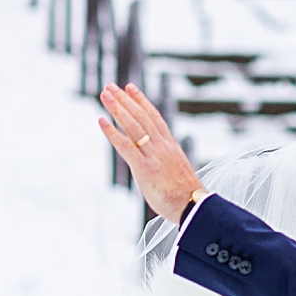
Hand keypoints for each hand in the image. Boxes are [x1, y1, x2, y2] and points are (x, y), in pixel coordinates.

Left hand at [99, 84, 204, 221]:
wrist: (195, 208)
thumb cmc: (188, 198)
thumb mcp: (178, 174)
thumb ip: (166, 165)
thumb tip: (159, 168)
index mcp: (171, 147)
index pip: (154, 117)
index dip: (141, 101)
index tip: (130, 88)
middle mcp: (162, 146)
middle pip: (141, 117)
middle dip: (125, 100)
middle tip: (110, 86)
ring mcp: (154, 156)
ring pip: (133, 126)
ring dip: (117, 108)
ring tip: (104, 94)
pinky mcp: (145, 168)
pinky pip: (126, 146)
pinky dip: (112, 132)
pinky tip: (101, 121)